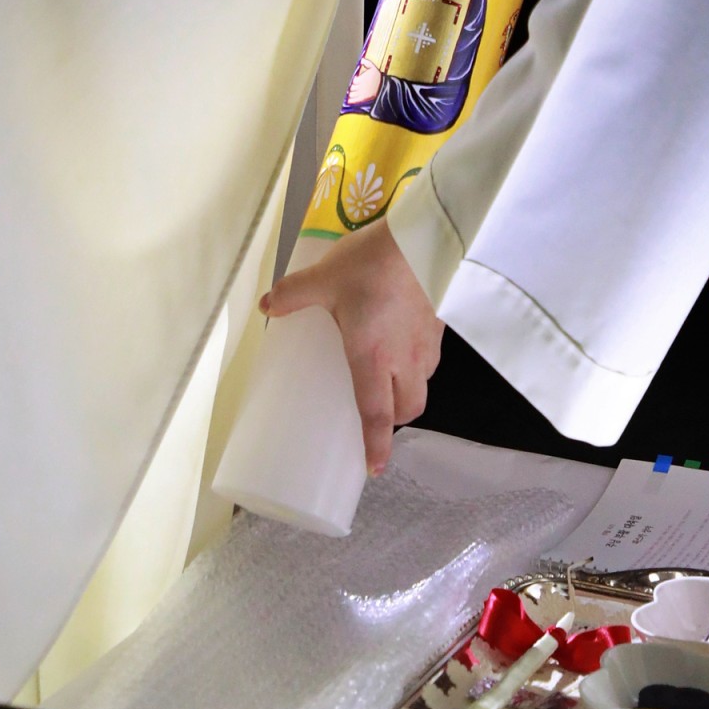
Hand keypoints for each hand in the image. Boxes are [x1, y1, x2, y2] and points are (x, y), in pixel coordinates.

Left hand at [262, 221, 443, 474]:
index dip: (375, 445)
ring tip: (392, 378)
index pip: (376, 414)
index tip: (373, 469)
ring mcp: (427, 343)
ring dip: (410, 391)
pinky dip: (420, 363)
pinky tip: (407, 341)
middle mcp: (404, 360)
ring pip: (423, 384)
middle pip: (408, 407)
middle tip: (378, 415)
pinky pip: (432, 358)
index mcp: (373, 359)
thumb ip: (294, 294)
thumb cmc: (372, 264)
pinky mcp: (442, 323)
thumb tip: (266, 306)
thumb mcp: (324, 278)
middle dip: (395, 420)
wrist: (425, 238)